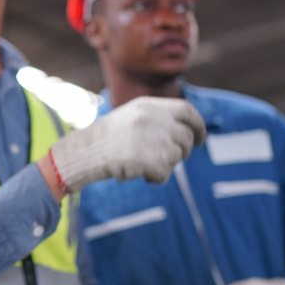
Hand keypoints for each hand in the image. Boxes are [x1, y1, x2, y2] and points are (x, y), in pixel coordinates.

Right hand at [48, 97, 205, 192]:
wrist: (83, 153)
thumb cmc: (108, 138)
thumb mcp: (133, 117)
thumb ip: (159, 118)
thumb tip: (190, 131)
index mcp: (149, 106)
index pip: (187, 111)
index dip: (198, 126)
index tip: (200, 140)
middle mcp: (153, 119)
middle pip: (185, 138)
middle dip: (182, 151)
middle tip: (166, 158)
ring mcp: (152, 138)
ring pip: (177, 156)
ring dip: (165, 164)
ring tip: (142, 162)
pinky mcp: (149, 160)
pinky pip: (165, 174)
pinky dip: (155, 178)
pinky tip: (138, 173)